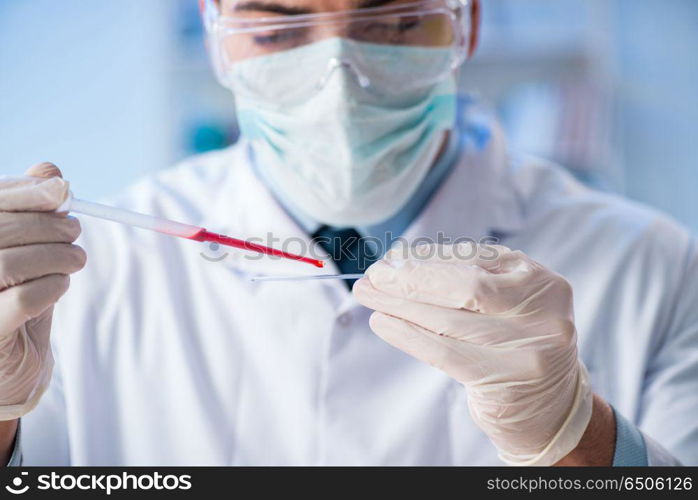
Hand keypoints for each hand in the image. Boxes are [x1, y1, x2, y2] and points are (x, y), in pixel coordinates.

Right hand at [0, 163, 84, 420]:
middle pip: (0, 230)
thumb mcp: (23, 252)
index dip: (26, 193)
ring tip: (75, 259)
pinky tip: (59, 285)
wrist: (8, 367)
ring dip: (54, 256)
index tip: (64, 191)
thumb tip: (50, 170)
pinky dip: (50, 287)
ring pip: (7, 264)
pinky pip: (20, 301)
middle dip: (48, 226)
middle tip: (75, 232)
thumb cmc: (11, 300)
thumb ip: (30, 213)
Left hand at [353, 243, 592, 464]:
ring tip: (368, 295)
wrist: (548, 406)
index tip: (392, 258)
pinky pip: (442, 351)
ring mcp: (528, 347)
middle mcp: (541, 310)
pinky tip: (381, 323)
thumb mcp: (506, 303)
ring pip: (448, 319)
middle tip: (374, 275)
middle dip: (411, 278)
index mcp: (539, 280)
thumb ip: (467, 279)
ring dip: (399, 304)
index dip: (427, 257)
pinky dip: (406, 334)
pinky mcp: (504, 380)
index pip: (474, 259)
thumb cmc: (515, 345)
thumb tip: (401, 262)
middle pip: (463, 285)